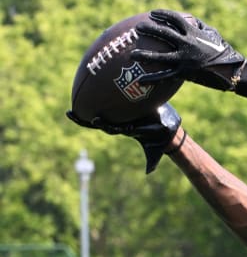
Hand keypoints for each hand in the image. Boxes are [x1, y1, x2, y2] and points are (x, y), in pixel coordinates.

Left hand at [66, 103, 181, 173]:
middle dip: (84, 119)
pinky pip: (116, 100)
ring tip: (77, 98)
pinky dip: (109, 94)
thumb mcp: (155, 152)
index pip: (110, 127)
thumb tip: (149, 172)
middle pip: (99, 120)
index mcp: (126, 130)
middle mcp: (121, 122)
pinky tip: (102, 84)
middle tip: (70, 113)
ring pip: (105, 109)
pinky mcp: (131, 106)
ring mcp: (124, 114)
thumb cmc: (159, 142)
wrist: (165, 133)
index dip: (102, 124)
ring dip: (90, 105)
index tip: (94, 120)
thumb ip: (151, 162)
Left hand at [131, 9, 245, 90]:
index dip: (163, 14)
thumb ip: (200, 27)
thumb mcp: (214, 35)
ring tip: (133, 55)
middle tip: (138, 28)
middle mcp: (187, 44)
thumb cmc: (223, 52)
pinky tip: (140, 81)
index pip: (175, 19)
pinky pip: (165, 76)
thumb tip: (191, 20)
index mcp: (194, 33)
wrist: (230, 70)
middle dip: (149, 29)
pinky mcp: (184, 73)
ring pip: (160, 56)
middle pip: (164, 33)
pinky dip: (152, 79)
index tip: (153, 13)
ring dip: (145, 55)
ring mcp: (184, 59)